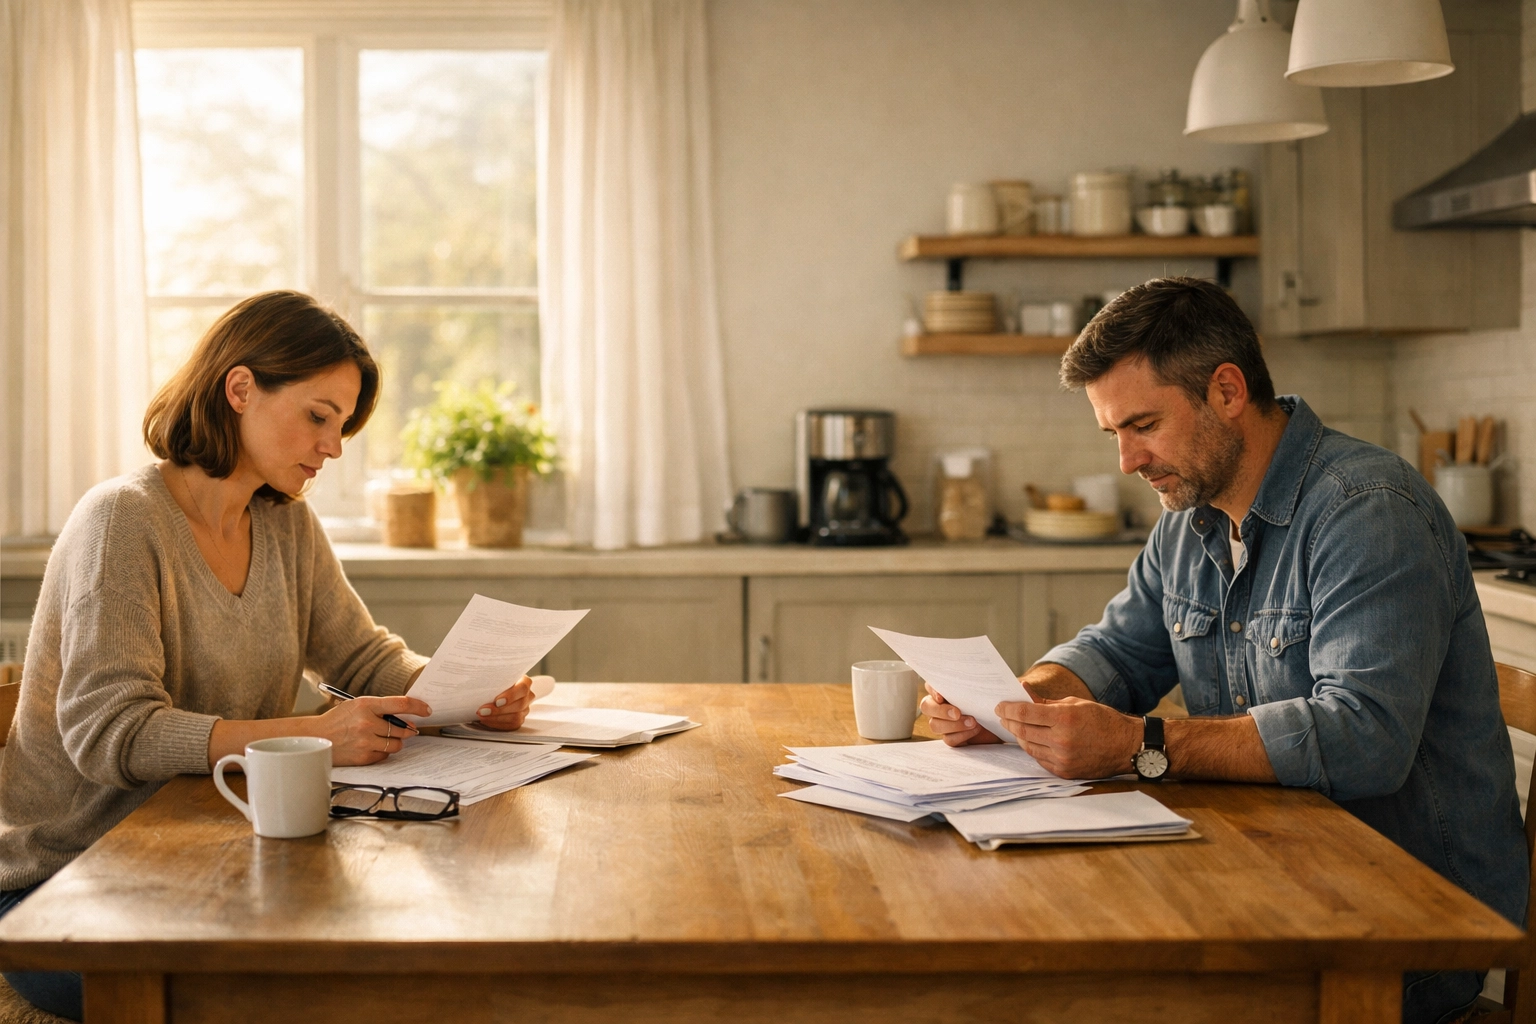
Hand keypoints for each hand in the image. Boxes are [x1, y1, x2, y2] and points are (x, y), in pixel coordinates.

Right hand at [314, 695, 431, 765]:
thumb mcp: (356, 705)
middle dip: (407, 730)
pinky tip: (371, 746)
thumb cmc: (337, 720)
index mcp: (366, 705)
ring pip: (396, 744)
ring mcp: (365, 741)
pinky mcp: (363, 757)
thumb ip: (380, 708)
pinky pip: (384, 755)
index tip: (426, 710)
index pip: (401, 704)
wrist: (315, 737)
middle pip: (402, 728)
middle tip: (407, 729)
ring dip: (395, 742)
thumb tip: (405, 716)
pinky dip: (382, 752)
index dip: (418, 707)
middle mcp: (367, 722)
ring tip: (384, 738)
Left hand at [473, 675, 535, 730]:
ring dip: (496, 718)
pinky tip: (486, 720)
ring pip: (516, 717)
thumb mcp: (497, 676)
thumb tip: (477, 682)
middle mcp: (528, 696)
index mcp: (525, 682)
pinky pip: (511, 725)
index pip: (523, 688)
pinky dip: (497, 724)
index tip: (497, 701)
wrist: (500, 689)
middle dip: (499, 710)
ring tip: (482, 716)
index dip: (511, 696)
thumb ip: (493, 679)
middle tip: (482, 711)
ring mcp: (525, 709)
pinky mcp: (520, 719)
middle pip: (519, 705)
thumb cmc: (498, 681)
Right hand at [919, 683, 1000, 745]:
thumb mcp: (985, 690)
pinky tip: (974, 730)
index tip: (941, 696)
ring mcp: (944, 723)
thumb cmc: (992, 701)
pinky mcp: (952, 738)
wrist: (1003, 721)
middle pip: (926, 707)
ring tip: (972, 722)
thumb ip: (975, 683)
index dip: (932, 690)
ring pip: (935, 725)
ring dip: (953, 725)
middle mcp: (940, 706)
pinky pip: (949, 739)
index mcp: (945, 690)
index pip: (930, 685)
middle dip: (940, 710)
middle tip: (957, 713)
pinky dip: (961, 735)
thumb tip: (979, 677)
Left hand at [994, 696, 1140, 778]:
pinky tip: (1030, 740)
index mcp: (1064, 718)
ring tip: (1015, 726)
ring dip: (1018, 735)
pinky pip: (1039, 758)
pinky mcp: (1064, 771)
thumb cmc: (1102, 720)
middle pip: (1022, 730)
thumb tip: (1023, 691)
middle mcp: (1061, 740)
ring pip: (1028, 746)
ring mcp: (1062, 759)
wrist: (1126, 746)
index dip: (1008, 709)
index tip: (999, 706)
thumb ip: (1046, 701)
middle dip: (1009, 721)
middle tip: (1003, 715)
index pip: (1025, 713)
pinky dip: (1032, 748)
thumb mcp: (1075, 703)